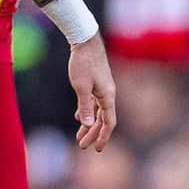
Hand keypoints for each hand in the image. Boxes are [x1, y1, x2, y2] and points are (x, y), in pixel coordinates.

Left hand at [67, 33, 116, 150]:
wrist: (85, 40)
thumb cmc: (83, 62)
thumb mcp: (81, 86)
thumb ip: (85, 105)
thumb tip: (89, 124)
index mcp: (107, 96)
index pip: (108, 122)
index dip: (103, 136)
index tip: (96, 148)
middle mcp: (108, 94)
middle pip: (103, 119)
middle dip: (93, 133)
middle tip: (82, 146)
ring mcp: (103, 88)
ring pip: (98, 111)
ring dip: (89, 124)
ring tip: (80, 136)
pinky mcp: (97, 83)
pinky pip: (94, 102)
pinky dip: (88, 111)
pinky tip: (79, 117)